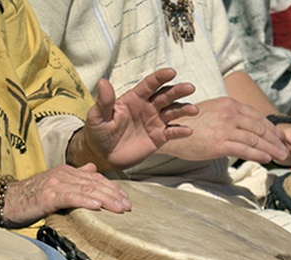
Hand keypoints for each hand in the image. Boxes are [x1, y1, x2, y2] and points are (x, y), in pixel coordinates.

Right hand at [0, 164, 130, 228]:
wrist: (3, 201)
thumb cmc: (29, 198)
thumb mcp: (55, 185)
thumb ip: (74, 178)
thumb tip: (91, 169)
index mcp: (66, 172)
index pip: (96, 179)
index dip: (113, 188)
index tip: (126, 199)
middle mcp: (63, 175)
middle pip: (95, 183)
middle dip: (114, 194)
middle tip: (129, 206)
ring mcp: (55, 184)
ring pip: (87, 189)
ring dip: (106, 199)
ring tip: (120, 208)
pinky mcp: (48, 196)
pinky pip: (71, 197)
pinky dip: (86, 200)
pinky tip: (98, 206)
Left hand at [67, 68, 198, 170]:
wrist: (102, 155)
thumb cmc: (98, 132)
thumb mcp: (97, 116)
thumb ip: (104, 101)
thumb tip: (103, 82)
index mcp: (134, 98)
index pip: (149, 85)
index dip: (160, 77)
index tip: (171, 72)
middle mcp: (148, 107)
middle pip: (166, 96)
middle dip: (178, 91)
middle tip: (189, 87)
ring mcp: (155, 122)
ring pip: (173, 112)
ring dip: (184, 109)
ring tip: (193, 110)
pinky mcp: (158, 137)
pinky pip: (172, 132)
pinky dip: (180, 131)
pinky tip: (187, 130)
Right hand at [158, 97, 287, 162]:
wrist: (168, 132)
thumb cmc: (189, 125)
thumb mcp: (211, 112)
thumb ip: (228, 116)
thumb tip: (243, 126)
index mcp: (229, 104)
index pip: (256, 116)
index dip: (271, 127)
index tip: (279, 136)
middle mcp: (229, 113)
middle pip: (259, 127)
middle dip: (275, 139)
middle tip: (284, 148)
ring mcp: (225, 128)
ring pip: (255, 139)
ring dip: (270, 148)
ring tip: (280, 156)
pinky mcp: (219, 143)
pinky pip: (244, 149)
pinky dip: (258, 154)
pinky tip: (266, 159)